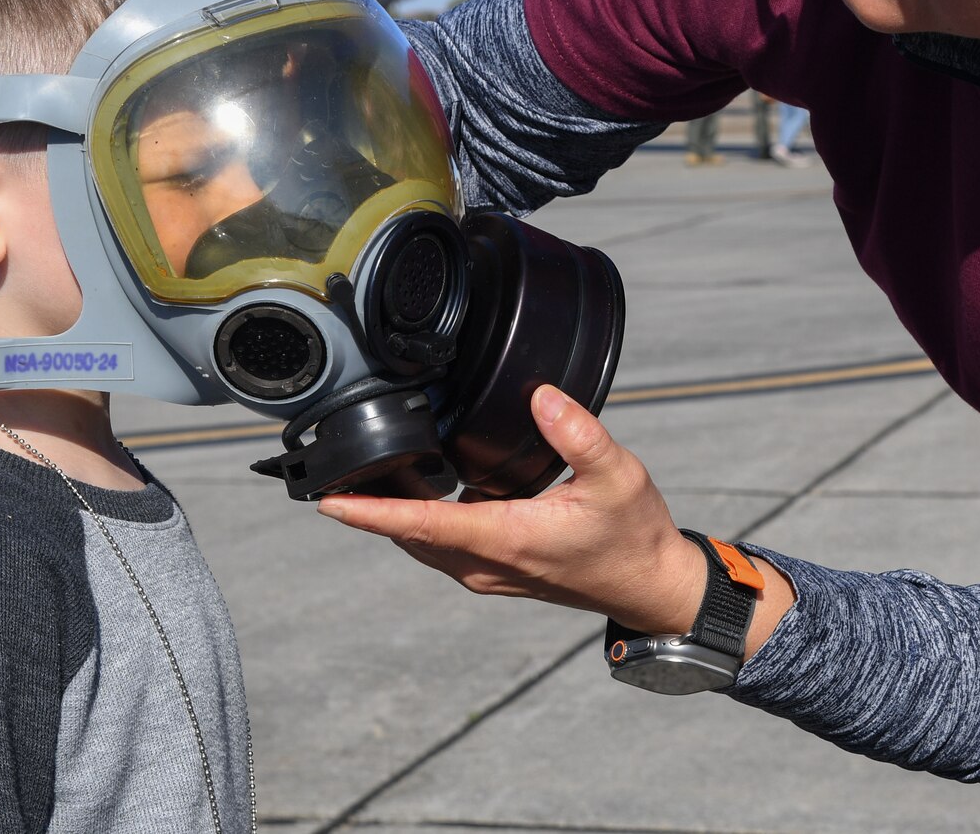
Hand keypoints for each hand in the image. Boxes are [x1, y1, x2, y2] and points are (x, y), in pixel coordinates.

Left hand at [317, 384, 709, 635]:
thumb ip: (577, 433)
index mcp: (506, 538)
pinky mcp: (495, 569)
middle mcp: (486, 562)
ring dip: (394, 509)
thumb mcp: (616, 475)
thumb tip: (541, 396)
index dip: (371, 512)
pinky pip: (441, 543)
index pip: (422, 523)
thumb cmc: (634, 535)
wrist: (650, 585)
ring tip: (368, 465)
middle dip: (370, 501)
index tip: (329, 502)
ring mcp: (488, 571)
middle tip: (336, 462)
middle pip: (408, 531)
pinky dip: (421, 517)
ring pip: (422, 540)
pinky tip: (421, 481)